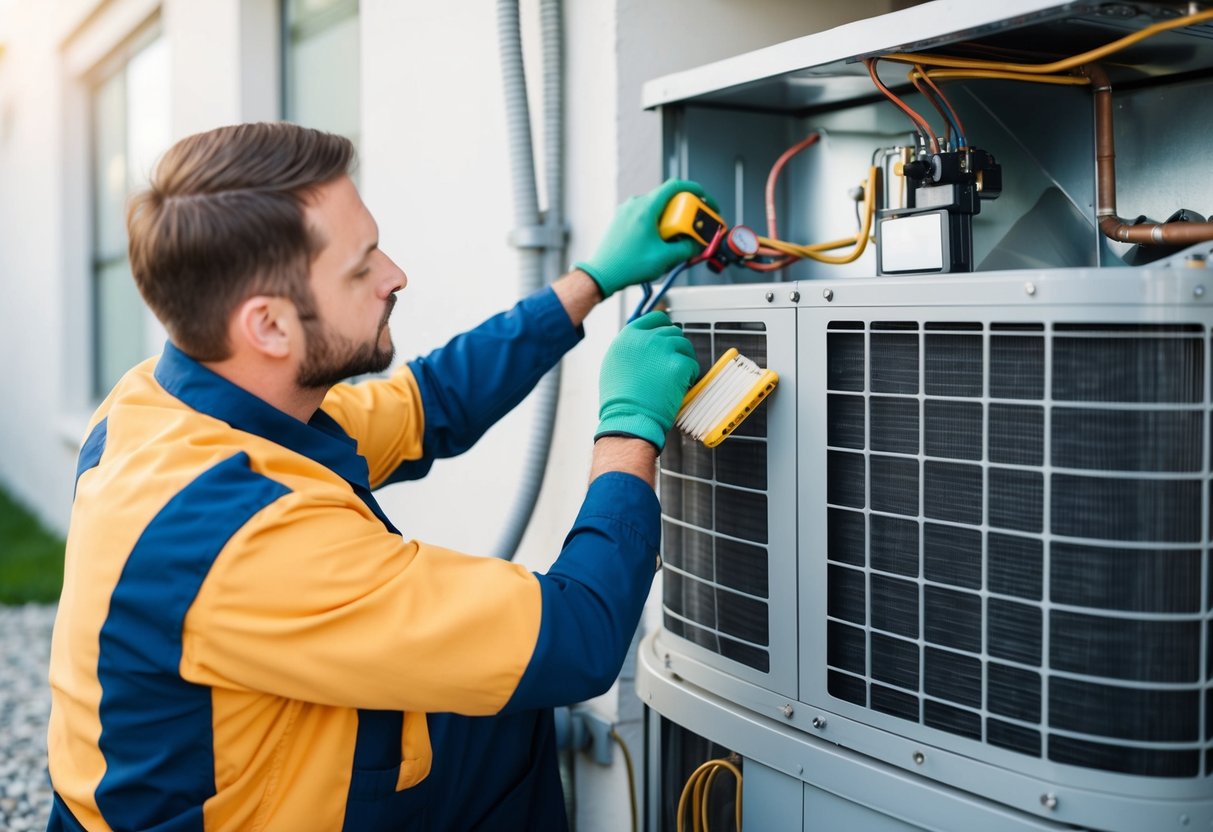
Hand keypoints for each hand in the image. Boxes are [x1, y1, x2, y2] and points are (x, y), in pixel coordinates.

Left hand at [575, 179, 716, 297]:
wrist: (601, 275)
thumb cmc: (625, 266)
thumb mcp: (664, 259)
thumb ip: (686, 249)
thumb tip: (696, 244)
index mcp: (645, 207)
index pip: (676, 186)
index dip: (696, 190)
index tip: (706, 200)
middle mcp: (635, 204)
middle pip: (668, 198)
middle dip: (685, 212)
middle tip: (693, 228)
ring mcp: (626, 211)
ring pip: (657, 207)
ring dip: (671, 220)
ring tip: (674, 240)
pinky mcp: (622, 220)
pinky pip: (645, 215)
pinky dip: (657, 224)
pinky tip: (659, 242)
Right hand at [595, 311, 699, 450]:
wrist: (628, 418)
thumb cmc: (620, 399)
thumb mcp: (614, 364)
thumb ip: (630, 348)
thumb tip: (643, 343)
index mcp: (628, 336)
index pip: (655, 319)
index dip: (664, 329)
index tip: (667, 341)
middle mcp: (646, 337)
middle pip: (673, 332)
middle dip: (675, 348)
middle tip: (671, 367)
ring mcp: (663, 349)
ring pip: (685, 346)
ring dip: (683, 360)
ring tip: (676, 378)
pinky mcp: (678, 364)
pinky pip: (692, 364)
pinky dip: (689, 376)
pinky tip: (680, 387)